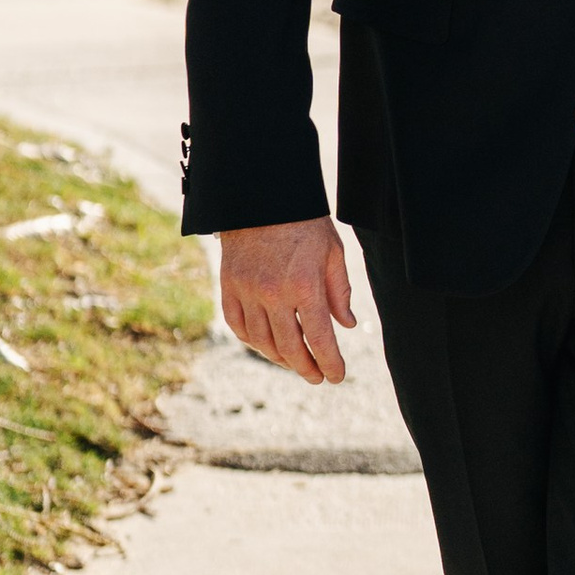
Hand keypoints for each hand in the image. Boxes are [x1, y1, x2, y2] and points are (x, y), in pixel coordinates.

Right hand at [217, 217, 355, 383]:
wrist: (263, 198)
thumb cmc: (305, 224)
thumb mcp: (333, 253)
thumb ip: (340, 292)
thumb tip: (346, 325)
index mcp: (304, 285)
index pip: (319, 338)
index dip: (330, 363)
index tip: (337, 376)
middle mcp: (273, 293)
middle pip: (289, 347)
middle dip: (307, 368)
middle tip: (317, 377)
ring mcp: (247, 291)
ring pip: (262, 342)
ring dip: (280, 359)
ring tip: (296, 363)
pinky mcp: (229, 286)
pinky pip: (238, 326)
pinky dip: (253, 342)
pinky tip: (267, 346)